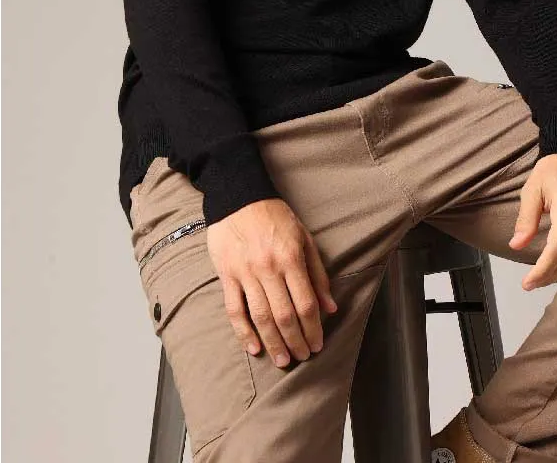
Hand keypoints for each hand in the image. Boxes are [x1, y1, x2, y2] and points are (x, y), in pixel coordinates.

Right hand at [205, 197, 337, 367]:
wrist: (238, 197)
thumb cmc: (275, 216)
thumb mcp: (304, 238)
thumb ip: (317, 273)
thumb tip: (330, 307)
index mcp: (291, 258)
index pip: (306, 303)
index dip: (313, 328)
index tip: (318, 344)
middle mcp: (268, 267)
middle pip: (284, 315)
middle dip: (296, 341)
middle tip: (303, 358)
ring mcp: (245, 272)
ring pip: (261, 317)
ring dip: (273, 343)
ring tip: (283, 360)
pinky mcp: (226, 274)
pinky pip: (234, 309)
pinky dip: (243, 331)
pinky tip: (253, 347)